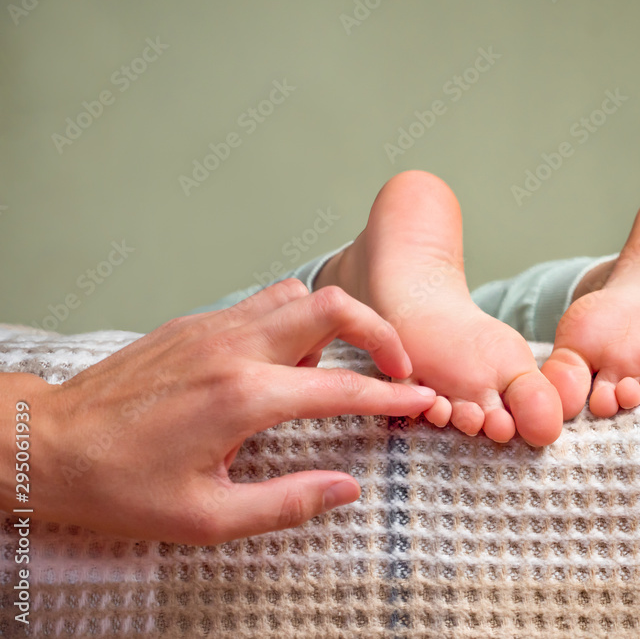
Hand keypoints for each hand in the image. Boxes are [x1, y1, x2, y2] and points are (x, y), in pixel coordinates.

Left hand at [3, 279, 434, 544]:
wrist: (46, 444)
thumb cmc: (120, 485)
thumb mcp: (206, 517)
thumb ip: (287, 502)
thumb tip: (346, 488)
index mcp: (243, 399)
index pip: (341, 386)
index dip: (391, 393)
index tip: (420, 398)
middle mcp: (234, 349)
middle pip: (332, 306)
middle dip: (380, 331)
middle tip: (395, 365)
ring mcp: (213, 328)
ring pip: (298, 295)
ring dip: (334, 321)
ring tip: (338, 363)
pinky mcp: (195, 323)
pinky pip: (262, 304)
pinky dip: (293, 321)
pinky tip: (285, 360)